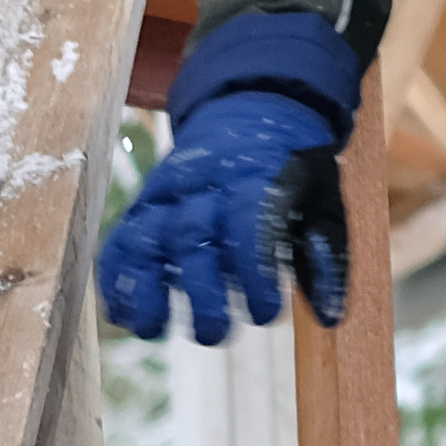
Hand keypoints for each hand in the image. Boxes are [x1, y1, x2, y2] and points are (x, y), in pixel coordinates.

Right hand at [96, 12, 362, 344]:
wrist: (252, 112)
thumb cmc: (290, 169)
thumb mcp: (322, 200)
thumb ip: (324, 254)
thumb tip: (329, 316)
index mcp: (252, 177)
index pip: (245, 220)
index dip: (252, 270)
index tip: (264, 312)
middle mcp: (203, 183)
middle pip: (190, 235)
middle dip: (200, 292)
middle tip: (214, 334)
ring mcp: (167, 193)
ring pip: (145, 235)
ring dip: (143, 287)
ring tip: (150, 330)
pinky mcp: (145, 204)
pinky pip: (121, 236)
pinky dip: (116, 275)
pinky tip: (123, 313)